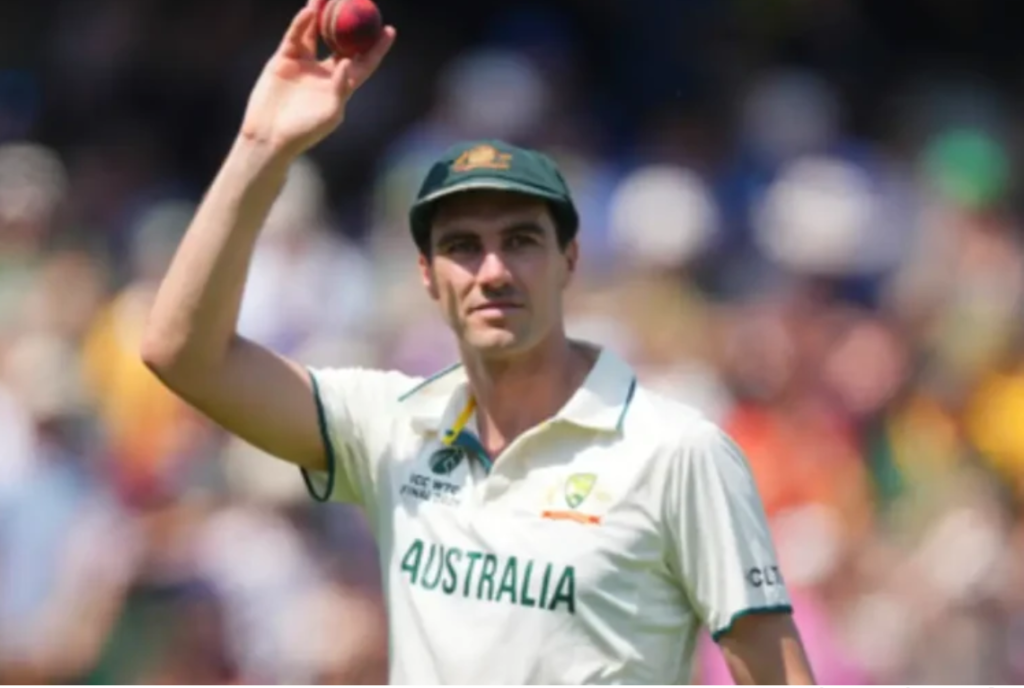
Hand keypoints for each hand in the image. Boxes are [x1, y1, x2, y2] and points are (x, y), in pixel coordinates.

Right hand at [240, 0, 395, 157]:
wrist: (270, 134)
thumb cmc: (304, 131)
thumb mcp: (329, 113)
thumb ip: (341, 87)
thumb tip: (350, 61)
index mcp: (342, 85)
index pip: (364, 62)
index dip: (377, 46)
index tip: (389, 29)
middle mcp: (325, 72)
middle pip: (342, 41)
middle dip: (350, 22)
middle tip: (359, 3)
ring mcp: (304, 64)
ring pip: (317, 33)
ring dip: (323, 14)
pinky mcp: (284, 59)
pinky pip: (296, 36)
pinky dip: (301, 24)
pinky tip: (309, 10)